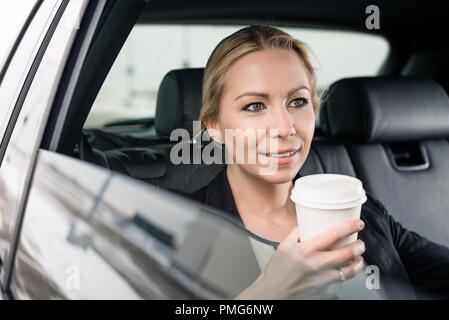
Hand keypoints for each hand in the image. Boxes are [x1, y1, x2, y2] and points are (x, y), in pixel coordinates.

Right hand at [235, 219, 365, 298]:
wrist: (273, 294)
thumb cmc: (276, 272)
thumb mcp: (283, 247)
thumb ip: (295, 234)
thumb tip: (305, 224)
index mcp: (306, 250)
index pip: (333, 234)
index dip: (349, 227)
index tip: (357, 223)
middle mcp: (317, 265)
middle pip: (348, 253)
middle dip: (359, 246)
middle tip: (360, 243)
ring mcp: (323, 280)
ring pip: (350, 270)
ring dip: (357, 263)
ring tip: (358, 258)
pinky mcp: (325, 292)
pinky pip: (340, 284)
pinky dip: (343, 278)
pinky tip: (341, 274)